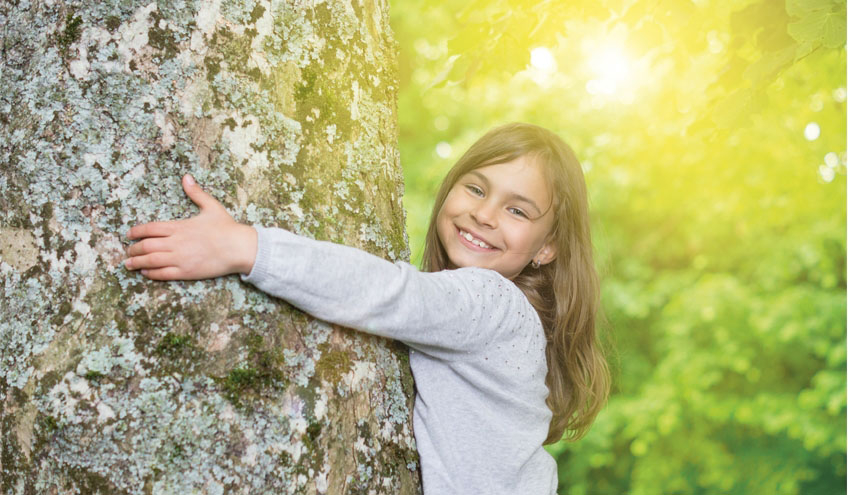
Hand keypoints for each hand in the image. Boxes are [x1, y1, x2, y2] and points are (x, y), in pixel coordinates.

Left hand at [124, 174, 257, 279]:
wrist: (239, 248)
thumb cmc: (226, 227)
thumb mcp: (211, 206)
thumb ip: (196, 193)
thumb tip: (186, 177)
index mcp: (179, 226)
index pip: (150, 228)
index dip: (136, 231)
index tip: (129, 234)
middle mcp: (176, 242)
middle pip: (146, 245)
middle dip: (133, 249)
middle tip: (128, 251)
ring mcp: (180, 258)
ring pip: (151, 260)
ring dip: (137, 263)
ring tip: (129, 264)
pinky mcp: (186, 271)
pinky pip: (163, 274)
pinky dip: (151, 273)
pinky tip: (146, 273)